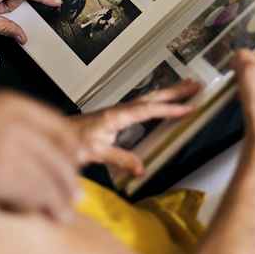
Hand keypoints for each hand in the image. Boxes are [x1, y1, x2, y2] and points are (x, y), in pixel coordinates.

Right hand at [0, 91, 81, 221]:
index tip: (77, 162)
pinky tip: (42, 213)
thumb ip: (14, 122)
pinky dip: (38, 205)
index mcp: (14, 104)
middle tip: (74, 195)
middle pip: (58, 158)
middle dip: (68, 181)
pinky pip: (28, 193)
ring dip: (58, 199)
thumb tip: (41, 146)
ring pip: (47, 179)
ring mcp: (6, 148)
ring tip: (62, 211)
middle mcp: (16, 123)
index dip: (72, 150)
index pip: (60, 128)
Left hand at [71, 80, 199, 175]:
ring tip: (187, 87)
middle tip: (196, 85)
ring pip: (148, 98)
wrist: (57, 135)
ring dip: (168, 93)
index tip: (189, 107)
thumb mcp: (96, 153)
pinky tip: (163, 102)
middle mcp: (119, 109)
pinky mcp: (117, 115)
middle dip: (175, 91)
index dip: (169, 109)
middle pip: (152, 97)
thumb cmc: (72, 142)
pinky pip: (142, 105)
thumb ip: (120, 158)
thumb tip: (142, 168)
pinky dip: (157, 101)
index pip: (148, 110)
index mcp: (116, 116)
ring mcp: (118, 111)